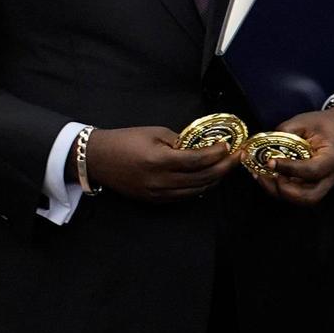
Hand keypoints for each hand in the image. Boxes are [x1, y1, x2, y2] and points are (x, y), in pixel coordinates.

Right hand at [84, 125, 241, 201]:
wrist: (96, 159)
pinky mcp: (155, 200)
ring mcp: (158, 194)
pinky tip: (208, 176)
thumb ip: (182, 141)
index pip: (199, 160)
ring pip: (198, 190)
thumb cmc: (124, 140)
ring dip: (216, 178)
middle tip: (237, 157)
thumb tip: (205, 145)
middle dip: (225, 167)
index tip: (230, 145)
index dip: (219, 154)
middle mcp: (161, 181)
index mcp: (160, 161)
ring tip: (226, 166)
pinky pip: (185, 196)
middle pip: (204, 178)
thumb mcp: (155, 132)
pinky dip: (200, 186)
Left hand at [253, 106, 333, 206]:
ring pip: (304, 200)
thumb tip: (265, 146)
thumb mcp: (305, 121)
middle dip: (284, 190)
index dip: (288, 169)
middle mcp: (332, 176)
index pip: (311, 170)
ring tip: (264, 178)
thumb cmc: (327, 124)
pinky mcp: (319, 185)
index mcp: (333, 157)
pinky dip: (284, 191)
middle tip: (267, 175)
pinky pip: (301, 195)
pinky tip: (270, 178)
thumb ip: (285, 132)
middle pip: (309, 196)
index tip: (269, 161)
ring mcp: (327, 183)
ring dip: (282, 193)